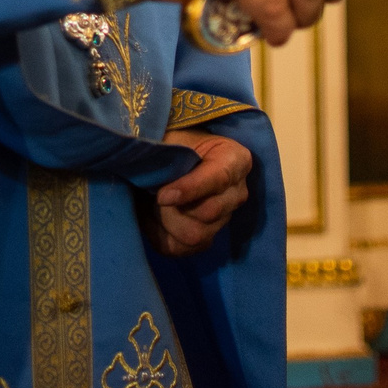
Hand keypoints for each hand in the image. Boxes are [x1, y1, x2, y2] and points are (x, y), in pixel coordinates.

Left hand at [150, 131, 252, 256]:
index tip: (162, 195)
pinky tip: (151, 217)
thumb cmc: (170, 142)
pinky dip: (161, 236)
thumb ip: (169, 153)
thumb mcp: (171, 137)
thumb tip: (158, 182)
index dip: (189, 189)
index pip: (218, 179)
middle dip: (174, 206)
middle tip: (153, 194)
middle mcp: (236, 192)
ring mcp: (224, 218)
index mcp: (235, 159)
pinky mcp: (207, 237)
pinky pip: (183, 250)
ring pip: (196, 236)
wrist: (164, 157)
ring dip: (166, 222)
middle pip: (209, 213)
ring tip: (151, 203)